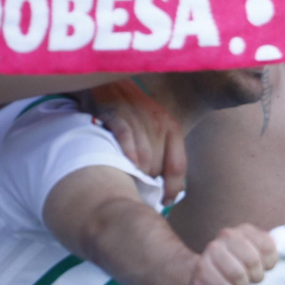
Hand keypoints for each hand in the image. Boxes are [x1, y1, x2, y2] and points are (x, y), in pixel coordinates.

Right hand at [86, 80, 186, 204]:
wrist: (106, 82)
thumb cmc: (132, 111)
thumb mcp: (153, 127)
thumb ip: (162, 152)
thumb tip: (169, 189)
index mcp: (172, 128)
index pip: (177, 166)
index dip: (173, 188)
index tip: (166, 202)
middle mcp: (159, 123)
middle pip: (157, 166)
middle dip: (148, 184)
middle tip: (137, 193)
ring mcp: (137, 117)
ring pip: (142, 157)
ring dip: (135, 175)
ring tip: (126, 186)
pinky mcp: (115, 112)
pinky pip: (124, 138)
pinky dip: (125, 154)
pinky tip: (123, 166)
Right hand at [190, 224, 280, 284]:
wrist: (204, 270)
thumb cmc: (238, 263)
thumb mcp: (255, 252)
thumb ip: (269, 250)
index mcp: (245, 230)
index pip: (267, 246)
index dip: (270, 263)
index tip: (267, 269)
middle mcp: (228, 235)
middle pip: (253, 260)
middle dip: (256, 276)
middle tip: (254, 281)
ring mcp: (212, 250)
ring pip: (237, 273)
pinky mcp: (201, 267)